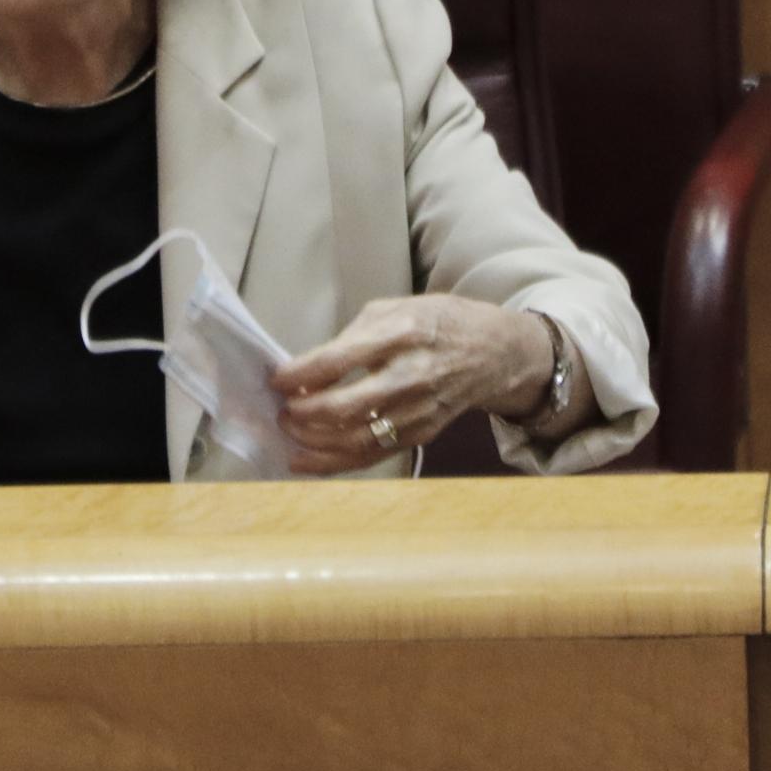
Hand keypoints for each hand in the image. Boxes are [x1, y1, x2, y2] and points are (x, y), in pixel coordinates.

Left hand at [270, 297, 553, 474]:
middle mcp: (411, 376)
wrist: (493, 352)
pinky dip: (334, 462)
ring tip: (289, 432)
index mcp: (401, 334)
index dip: (301, 373)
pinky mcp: (422, 434)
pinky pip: (372, 455)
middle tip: (282, 409)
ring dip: (314, 441)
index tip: (277, 379)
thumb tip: (309, 367)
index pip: (339, 360)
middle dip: (304, 413)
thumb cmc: (436, 322)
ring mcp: (418, 410)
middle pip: (347, 407)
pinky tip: (305, 460)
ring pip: (357, 439)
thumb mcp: (395, 308)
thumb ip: (352, 336)